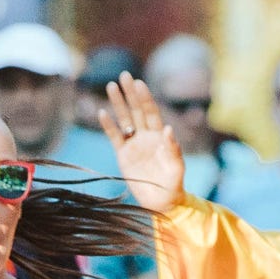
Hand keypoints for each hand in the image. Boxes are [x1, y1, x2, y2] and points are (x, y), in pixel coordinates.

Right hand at [98, 77, 184, 216]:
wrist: (162, 202)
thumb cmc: (173, 185)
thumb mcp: (177, 168)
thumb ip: (173, 149)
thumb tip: (168, 129)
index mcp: (160, 136)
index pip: (151, 112)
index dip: (145, 98)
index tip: (139, 83)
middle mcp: (146, 137)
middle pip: (136, 111)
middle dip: (130, 93)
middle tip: (123, 76)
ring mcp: (134, 145)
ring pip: (124, 120)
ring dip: (118, 103)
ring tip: (111, 86)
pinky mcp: (123, 156)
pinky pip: (114, 138)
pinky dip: (108, 126)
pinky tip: (102, 113)